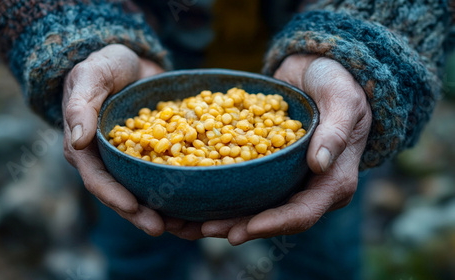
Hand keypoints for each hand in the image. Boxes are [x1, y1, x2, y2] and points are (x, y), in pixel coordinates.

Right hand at [62, 44, 166, 235]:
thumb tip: (78, 141)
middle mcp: (110, 161)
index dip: (114, 195)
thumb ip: (81, 106)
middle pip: (123, 193)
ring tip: (184, 227)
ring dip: (164, 211)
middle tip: (162, 228)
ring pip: (146, 191)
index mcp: (87, 149)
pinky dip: (180, 191)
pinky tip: (199, 204)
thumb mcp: (90, 77)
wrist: (129, 61)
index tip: (134, 207)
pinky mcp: (155, 153)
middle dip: (140, 214)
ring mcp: (134, 159)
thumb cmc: (103, 66)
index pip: (98, 179)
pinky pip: (166, 176)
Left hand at [201, 54, 372, 244]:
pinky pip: (243, 184)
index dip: (272, 223)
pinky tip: (190, 195)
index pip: (301, 212)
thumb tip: (320, 164)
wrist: (318, 71)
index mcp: (331, 182)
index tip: (243, 229)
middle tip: (203, 229)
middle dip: (238, 226)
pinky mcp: (267, 165)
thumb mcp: (343, 100)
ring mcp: (286, 178)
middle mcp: (307, 187)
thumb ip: (335, 131)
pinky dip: (218, 191)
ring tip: (188, 224)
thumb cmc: (339, 83)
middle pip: (271, 217)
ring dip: (221, 216)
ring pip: (253, 206)